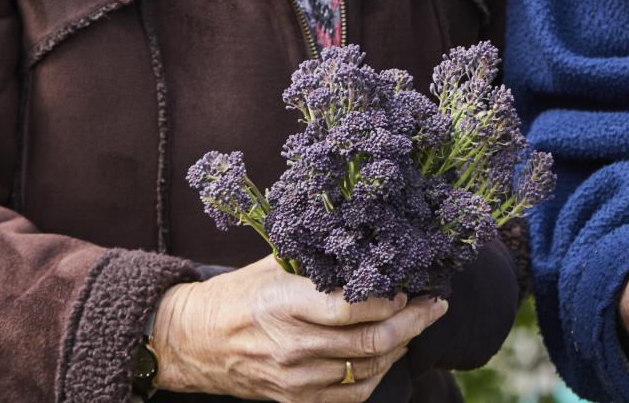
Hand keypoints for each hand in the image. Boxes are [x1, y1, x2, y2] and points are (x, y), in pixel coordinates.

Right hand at [150, 257, 446, 400]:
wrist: (194, 342)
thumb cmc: (238, 294)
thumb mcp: (272, 264)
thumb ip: (317, 260)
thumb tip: (368, 242)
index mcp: (284, 304)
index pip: (351, 308)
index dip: (388, 299)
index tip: (407, 285)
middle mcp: (292, 346)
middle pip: (370, 342)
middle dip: (413, 323)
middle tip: (435, 305)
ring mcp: (295, 378)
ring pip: (368, 370)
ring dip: (400, 347)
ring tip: (416, 325)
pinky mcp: (295, 399)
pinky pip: (352, 394)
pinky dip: (378, 374)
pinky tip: (388, 354)